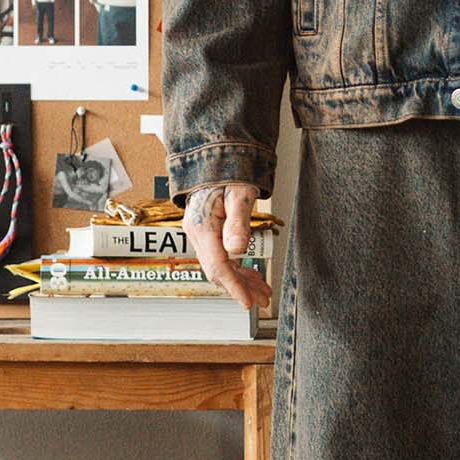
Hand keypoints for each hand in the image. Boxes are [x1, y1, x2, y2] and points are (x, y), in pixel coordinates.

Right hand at [182, 182, 270, 313]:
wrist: (214, 157)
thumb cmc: (227, 171)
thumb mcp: (239, 193)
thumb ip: (238, 221)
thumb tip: (236, 250)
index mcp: (202, 226)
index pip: (217, 266)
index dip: (234, 287)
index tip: (248, 302)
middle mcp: (197, 232)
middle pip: (218, 270)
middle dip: (241, 287)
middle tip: (263, 299)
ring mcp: (200, 233)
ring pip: (220, 265)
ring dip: (240, 280)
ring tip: (261, 290)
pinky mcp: (206, 231)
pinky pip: (220, 256)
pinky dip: (236, 268)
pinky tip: (250, 274)